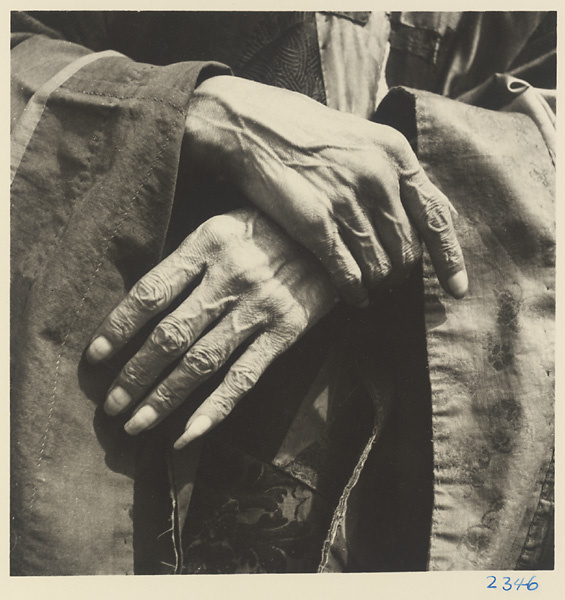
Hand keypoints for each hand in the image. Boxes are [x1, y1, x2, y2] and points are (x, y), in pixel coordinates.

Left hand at [85, 208, 335, 447]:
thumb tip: (144, 304)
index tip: (96, 357)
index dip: (118, 328)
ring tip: (136, 423)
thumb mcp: (223, 224)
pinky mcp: (285, 331)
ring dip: (164, 397)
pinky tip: (187, 434)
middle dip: (135, 374)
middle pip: (170, 335)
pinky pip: (244, 377)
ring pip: (201, 362)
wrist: (330, 234)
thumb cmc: (268, 226)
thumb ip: (188, 259)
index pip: (151, 292)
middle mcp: (230, 278)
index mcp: (207, 243)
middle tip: (111, 405)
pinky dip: (214, 409)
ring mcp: (259, 308)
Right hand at [184, 76, 467, 306]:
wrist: (251, 126)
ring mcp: (346, 200)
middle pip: (408, 248)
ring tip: (370, 288)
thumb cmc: (307, 133)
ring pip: (380, 265)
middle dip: (401, 273)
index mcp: (395, 154)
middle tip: (389, 281)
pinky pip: (347, 272)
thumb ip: (395, 173)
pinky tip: (354, 298)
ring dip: (378, 284)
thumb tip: (427, 213)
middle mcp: (377, 177)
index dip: (450, 258)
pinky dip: (354, 292)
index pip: (435, 216)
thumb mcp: (363, 137)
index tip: (456, 289)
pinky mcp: (315, 223)